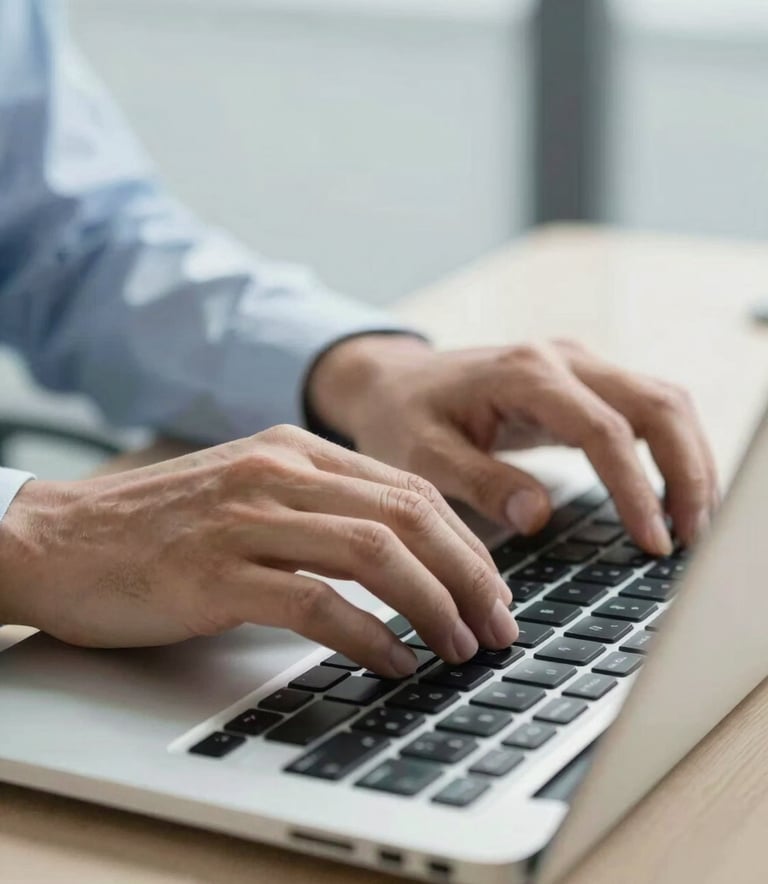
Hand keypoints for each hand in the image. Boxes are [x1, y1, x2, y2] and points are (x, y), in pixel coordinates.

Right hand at [0, 426, 516, 673]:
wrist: (60, 537)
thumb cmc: (160, 524)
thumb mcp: (250, 491)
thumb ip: (319, 507)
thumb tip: (403, 554)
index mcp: (295, 450)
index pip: (409, 489)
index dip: (465, 543)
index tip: (492, 588)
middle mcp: (279, 474)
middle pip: (408, 517)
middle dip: (468, 576)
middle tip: (496, 624)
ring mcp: (247, 520)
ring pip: (375, 554)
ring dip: (432, 606)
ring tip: (459, 647)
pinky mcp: (215, 574)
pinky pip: (315, 604)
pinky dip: (366, 637)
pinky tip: (392, 662)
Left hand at [308, 336, 718, 552]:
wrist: (394, 383)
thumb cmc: (403, 417)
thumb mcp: (422, 455)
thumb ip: (478, 482)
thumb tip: (537, 516)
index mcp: (523, 374)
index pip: (603, 429)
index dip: (636, 488)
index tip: (653, 541)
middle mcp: (562, 359)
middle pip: (656, 404)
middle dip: (687, 472)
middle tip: (692, 539)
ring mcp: (577, 366)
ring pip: (663, 401)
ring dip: (689, 460)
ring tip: (694, 524)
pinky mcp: (582, 383)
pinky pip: (646, 409)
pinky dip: (670, 450)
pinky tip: (672, 494)